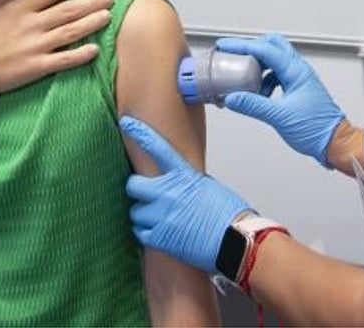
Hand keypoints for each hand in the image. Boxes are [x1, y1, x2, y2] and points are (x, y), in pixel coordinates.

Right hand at [0, 0, 112, 98]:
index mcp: (17, 9)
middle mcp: (31, 24)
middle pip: (68, 10)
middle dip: (91, 2)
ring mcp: (36, 46)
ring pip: (71, 31)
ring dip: (92, 23)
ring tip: (108, 17)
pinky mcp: (38, 67)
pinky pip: (65, 59)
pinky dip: (81, 54)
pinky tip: (95, 49)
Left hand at [121, 115, 250, 272]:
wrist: (235, 239)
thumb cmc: (227, 213)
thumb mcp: (209, 186)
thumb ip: (188, 180)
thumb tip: (176, 181)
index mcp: (184, 175)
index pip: (158, 148)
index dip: (141, 133)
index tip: (127, 123)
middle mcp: (169, 193)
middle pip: (133, 184)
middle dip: (137, 189)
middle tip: (146, 195)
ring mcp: (162, 215)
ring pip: (135, 211)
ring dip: (143, 214)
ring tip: (160, 218)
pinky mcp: (160, 237)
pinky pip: (139, 231)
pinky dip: (146, 232)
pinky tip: (161, 231)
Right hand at [217, 33, 345, 167]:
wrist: (334, 142)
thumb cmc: (317, 129)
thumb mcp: (279, 117)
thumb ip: (253, 105)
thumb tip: (233, 98)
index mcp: (296, 71)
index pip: (265, 49)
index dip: (242, 45)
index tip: (225, 46)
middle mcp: (298, 70)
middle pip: (272, 45)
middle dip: (251, 47)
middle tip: (234, 54)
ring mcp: (299, 78)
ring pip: (275, 60)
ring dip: (258, 66)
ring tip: (244, 78)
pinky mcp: (298, 88)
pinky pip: (277, 75)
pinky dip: (264, 80)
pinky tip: (258, 94)